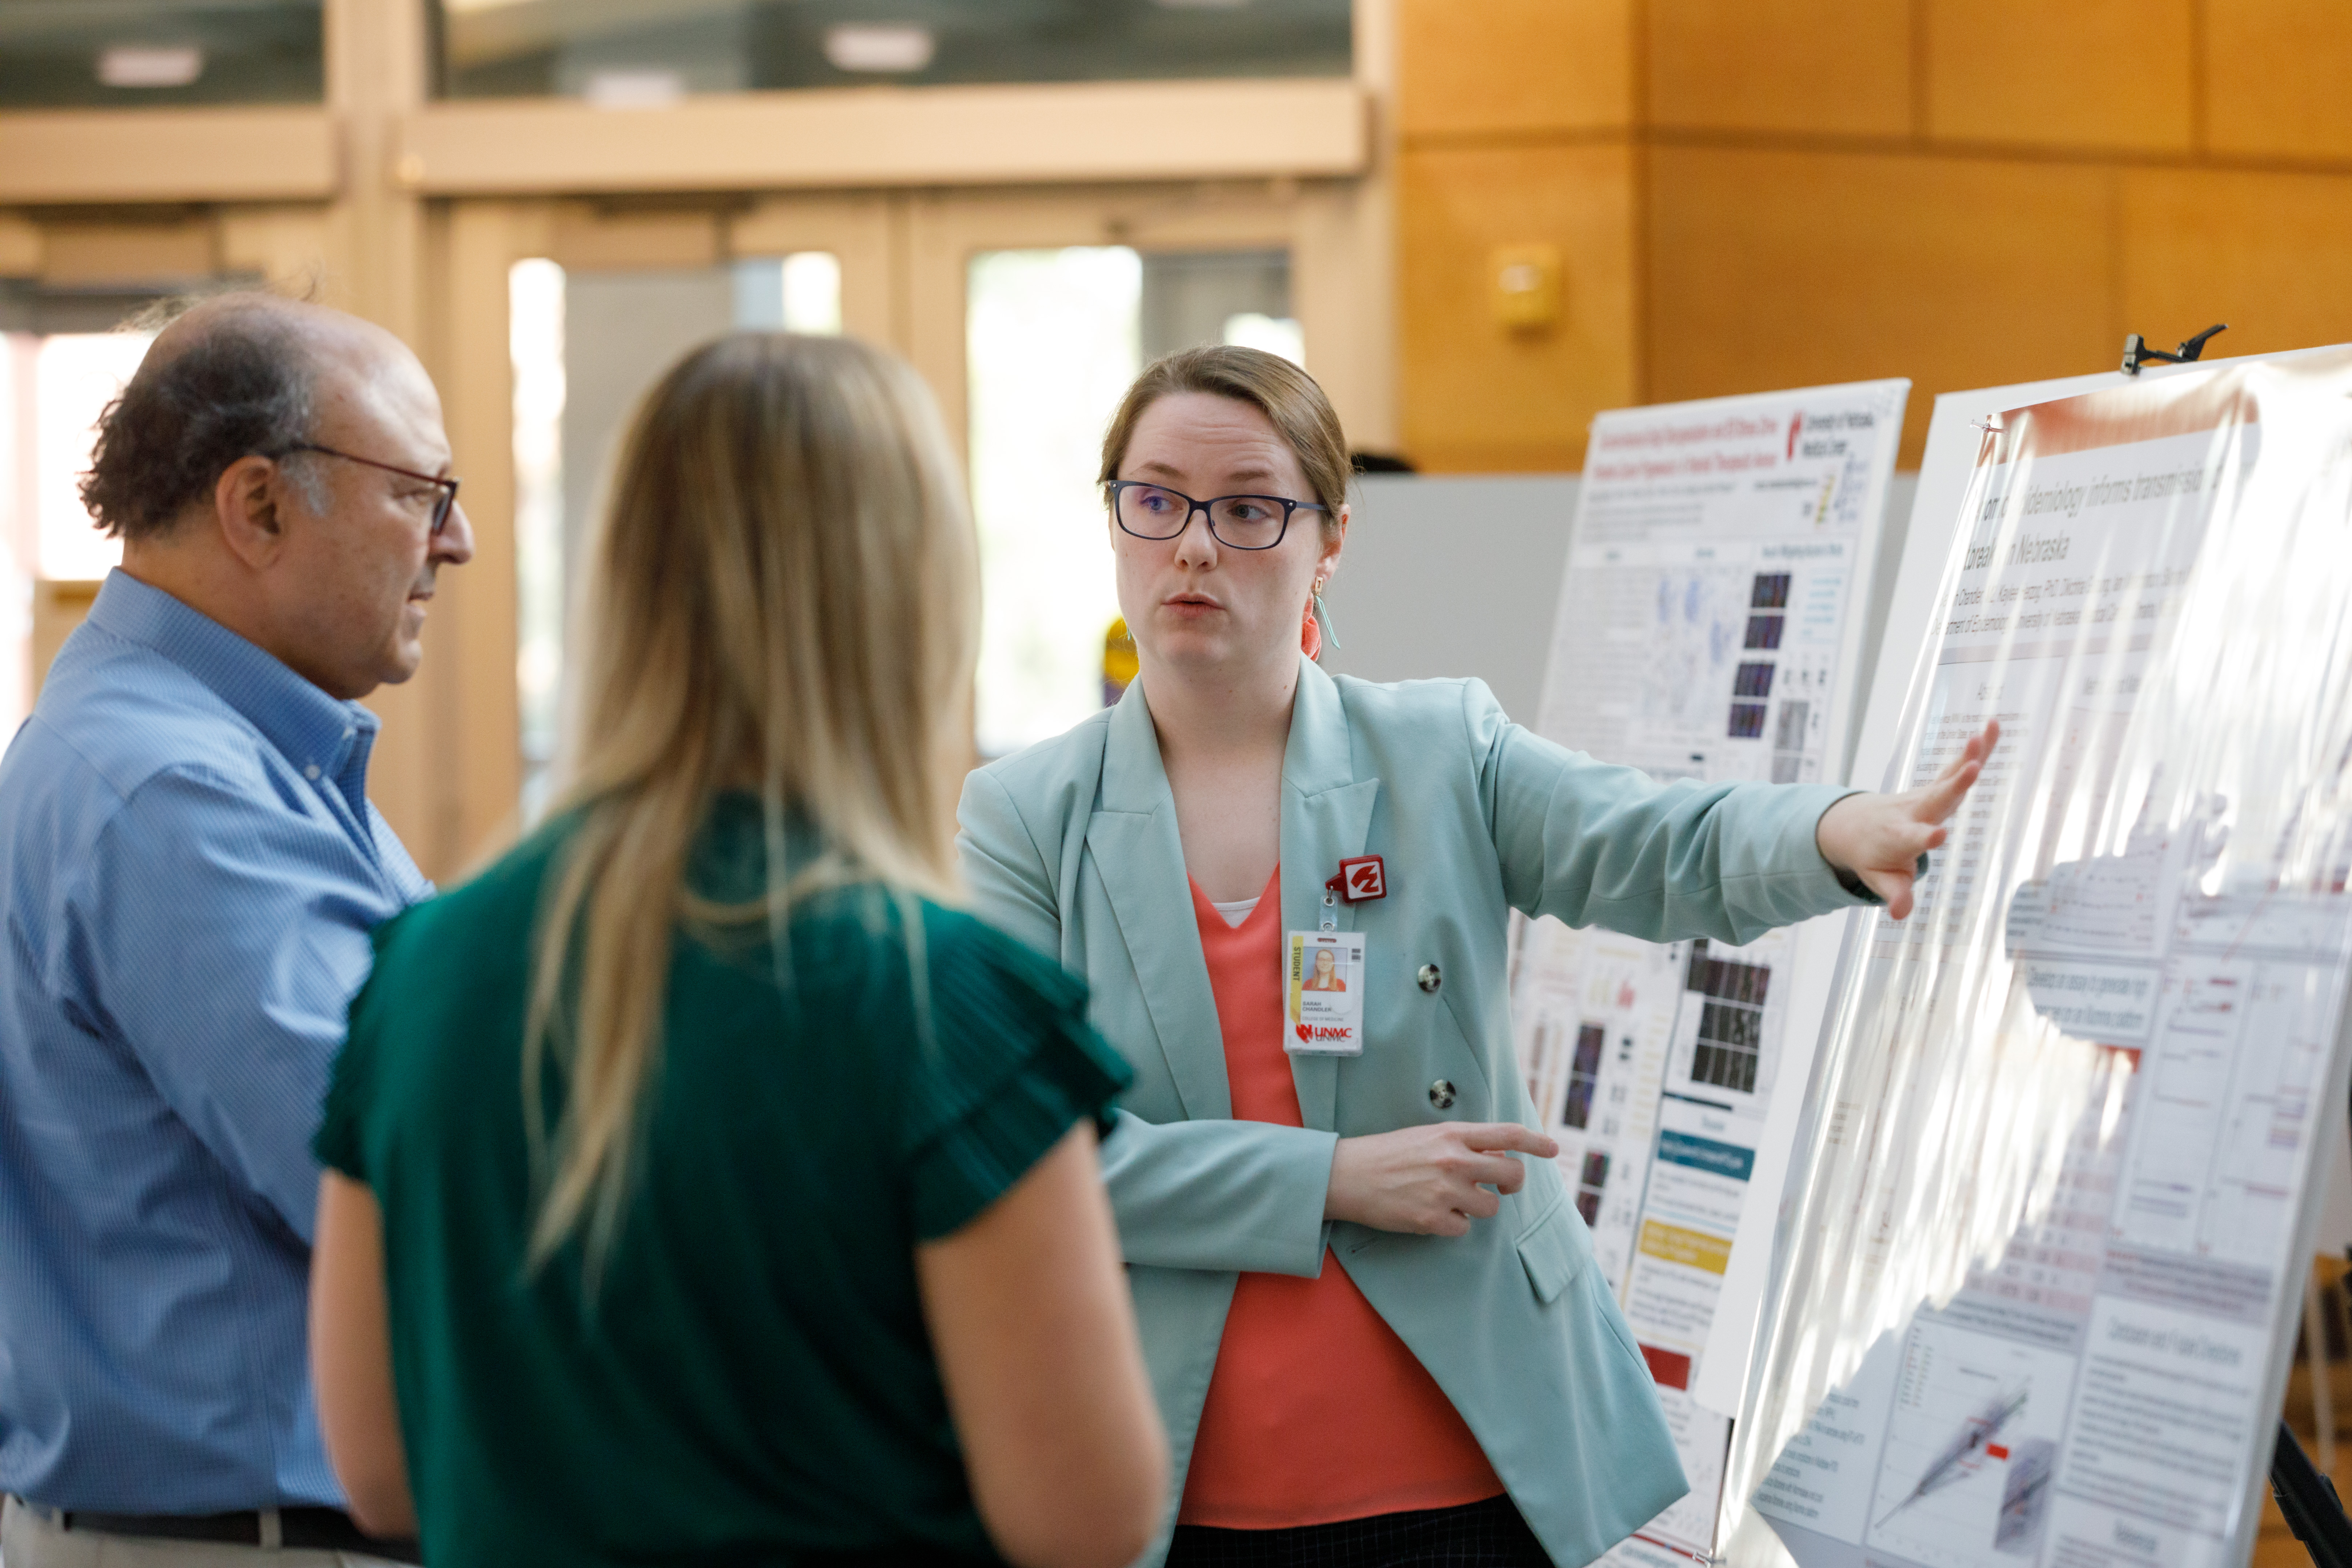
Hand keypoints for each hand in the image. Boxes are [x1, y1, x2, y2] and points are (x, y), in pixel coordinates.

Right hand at [1323, 1122, 1560, 1236]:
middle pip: (1511, 1175)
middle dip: (1512, 1184)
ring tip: (1451, 1200)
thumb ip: (1465, 1144)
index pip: (1508, 1134)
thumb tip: (1499, 1157)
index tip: (1554, 1150)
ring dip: (1479, 1207)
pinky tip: (1432, 1214)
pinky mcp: (1432, 1219)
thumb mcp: (1428, 1137)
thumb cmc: (1388, 1153)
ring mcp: (1444, 1191)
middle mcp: (1454, 1160)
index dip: (1536, 1141)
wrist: (1347, 1175)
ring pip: (1491, 1208)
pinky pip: (1464, 1229)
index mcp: (1453, 1134)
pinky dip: (1454, 1225)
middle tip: (1501, 1187)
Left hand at [1815, 719, 1999, 920]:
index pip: (1913, 838)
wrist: (1856, 825)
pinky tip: (1992, 727)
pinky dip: (1976, 749)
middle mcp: (1914, 812)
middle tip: (1971, 769)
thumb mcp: (1879, 880)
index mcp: (1900, 838)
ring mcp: (1925, 796)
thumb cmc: (1872, 857)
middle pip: (1935, 799)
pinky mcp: (1936, 786)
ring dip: (1967, 757)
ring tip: (1984, 737)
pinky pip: (1956, 765)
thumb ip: (1893, 895)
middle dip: (1953, 786)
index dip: (1925, 838)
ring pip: (1949, 776)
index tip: (1938, 835)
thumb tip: (1900, 915)